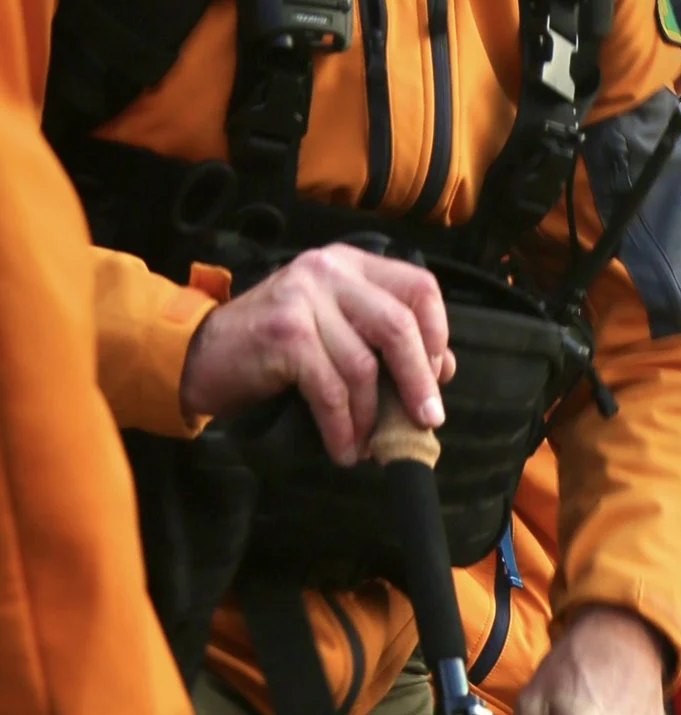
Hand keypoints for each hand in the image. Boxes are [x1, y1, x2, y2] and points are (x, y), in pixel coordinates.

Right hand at [180, 244, 451, 465]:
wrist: (203, 353)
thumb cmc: (277, 346)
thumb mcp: (336, 328)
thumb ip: (383, 337)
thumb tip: (442, 369)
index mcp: (351, 264)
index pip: (419, 288)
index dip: (438, 336)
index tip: (437, 377)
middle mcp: (328, 270)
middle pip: (399, 325)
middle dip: (418, 382)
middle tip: (426, 422)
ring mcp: (303, 298)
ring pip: (364, 365)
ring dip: (372, 417)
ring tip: (369, 445)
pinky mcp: (284, 333)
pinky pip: (330, 390)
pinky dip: (343, 427)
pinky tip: (344, 449)